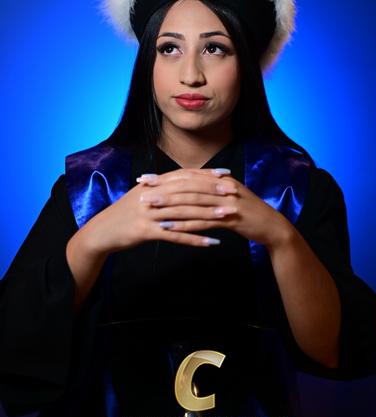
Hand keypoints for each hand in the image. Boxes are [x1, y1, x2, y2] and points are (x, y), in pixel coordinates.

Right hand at [80, 167, 236, 254]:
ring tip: (228, 216)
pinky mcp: (146, 232)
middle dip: (212, 191)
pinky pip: (176, 236)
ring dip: (209, 214)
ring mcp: (149, 213)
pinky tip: (212, 242)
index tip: (225, 174)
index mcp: (153, 184)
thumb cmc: (125, 214)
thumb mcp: (142, 195)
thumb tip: (182, 181)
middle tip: (232, 192)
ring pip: (184, 212)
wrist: (101, 232)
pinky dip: (195, 239)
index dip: (205, 174)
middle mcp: (152, 195)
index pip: (184, 176)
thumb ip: (161, 187)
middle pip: (187, 191)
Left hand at [136, 168, 293, 250]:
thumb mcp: (228, 196)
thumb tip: (188, 187)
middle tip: (141, 192)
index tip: (146, 179)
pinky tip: (169, 227)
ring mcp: (227, 203)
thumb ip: (210, 190)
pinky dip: (185, 224)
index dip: (165, 177)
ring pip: (193, 203)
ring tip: (150, 209)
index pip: (187, 176)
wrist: (272, 227)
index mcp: (219, 180)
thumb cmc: (247, 213)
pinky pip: (203, 222)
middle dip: (163, 189)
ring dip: (170, 206)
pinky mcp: (231, 219)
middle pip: (188, 187)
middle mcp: (222, 187)